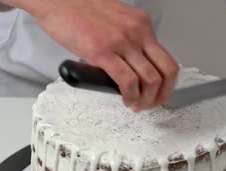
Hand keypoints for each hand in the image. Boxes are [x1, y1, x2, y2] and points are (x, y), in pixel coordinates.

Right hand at [25, 0, 178, 110]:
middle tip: (152, 104)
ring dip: (146, 100)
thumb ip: (128, 39)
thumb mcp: (116, 21)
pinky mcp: (103, 51)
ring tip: (136, 105)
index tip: (160, 94)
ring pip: (150, 79)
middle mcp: (137, 31)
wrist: (57, 0)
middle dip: (161, 95)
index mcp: (141, 24)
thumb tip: (131, 65)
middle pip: (166, 71)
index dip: (168, 83)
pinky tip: (126, 100)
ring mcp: (122, 41)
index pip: (167, 59)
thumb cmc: (80, 9)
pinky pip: (127, 81)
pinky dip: (130, 96)